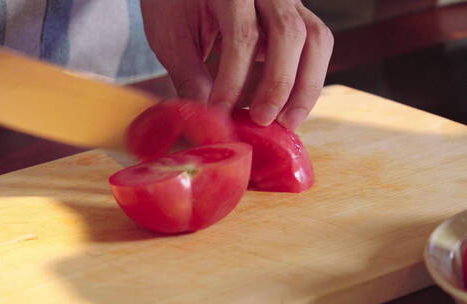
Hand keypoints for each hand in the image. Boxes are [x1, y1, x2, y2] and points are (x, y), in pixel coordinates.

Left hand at [141, 0, 333, 129]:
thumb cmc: (175, 4)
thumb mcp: (171, 35)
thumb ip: (189, 74)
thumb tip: (207, 119)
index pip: (242, 35)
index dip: (234, 79)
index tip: (221, 112)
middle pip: (289, 33)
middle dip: (278, 84)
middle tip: (263, 120)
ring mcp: (288, 1)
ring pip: (316, 39)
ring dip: (307, 85)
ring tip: (288, 122)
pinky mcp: (297, 15)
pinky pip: (315, 46)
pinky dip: (308, 78)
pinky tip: (290, 106)